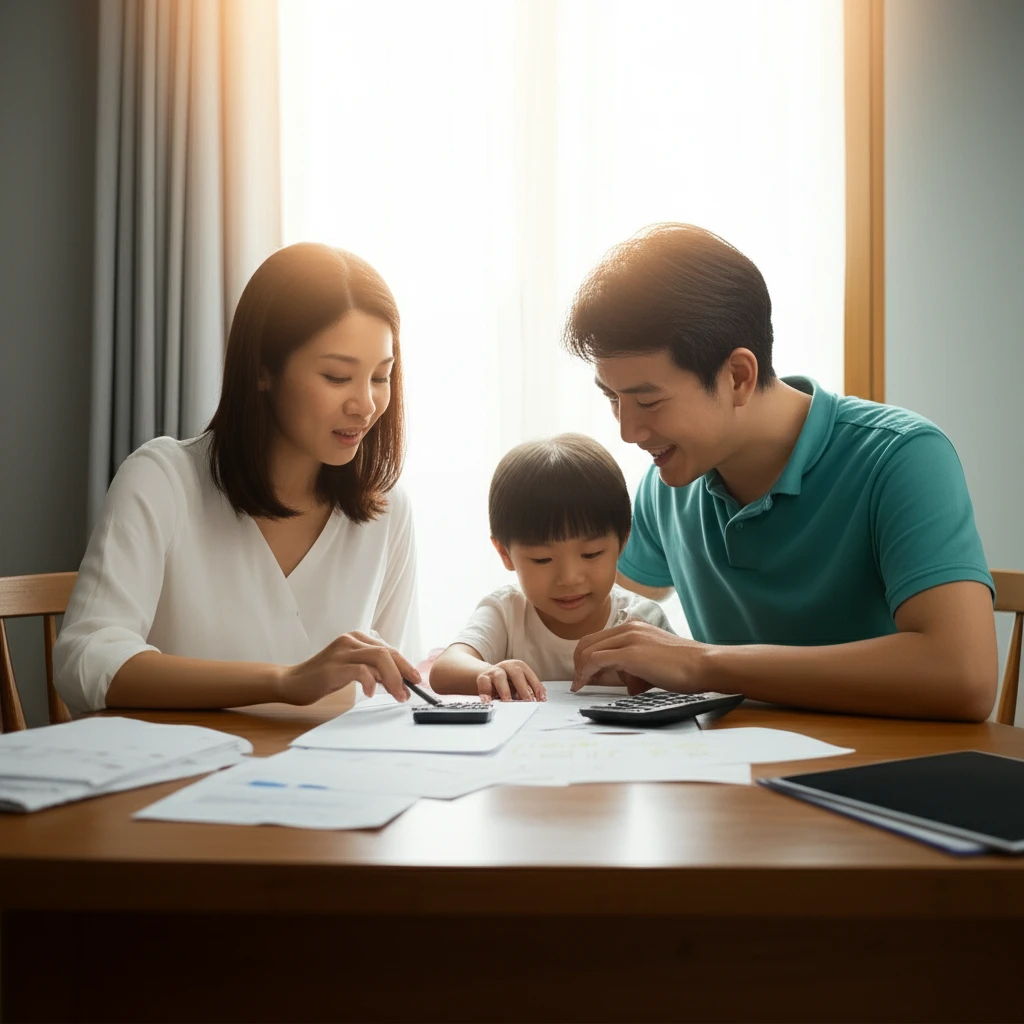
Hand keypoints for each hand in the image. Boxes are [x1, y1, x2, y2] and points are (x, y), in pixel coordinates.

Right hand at [279, 631, 419, 704]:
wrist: (292, 682)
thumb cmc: (323, 678)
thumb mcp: (352, 670)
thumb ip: (373, 671)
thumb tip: (399, 681)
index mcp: (357, 638)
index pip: (389, 649)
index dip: (405, 665)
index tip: (415, 680)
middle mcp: (351, 640)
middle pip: (387, 652)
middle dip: (403, 672)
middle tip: (410, 690)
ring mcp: (341, 651)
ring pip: (379, 658)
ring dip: (393, 679)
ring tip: (397, 695)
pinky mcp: (333, 666)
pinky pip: (361, 671)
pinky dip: (371, 682)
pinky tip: (371, 693)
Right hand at [476, 660, 546, 701]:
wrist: (485, 678)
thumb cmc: (505, 683)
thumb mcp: (517, 686)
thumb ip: (526, 692)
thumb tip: (537, 702)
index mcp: (518, 667)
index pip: (529, 675)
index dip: (536, 686)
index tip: (541, 698)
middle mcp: (506, 666)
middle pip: (516, 673)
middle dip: (523, 688)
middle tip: (528, 701)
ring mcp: (494, 671)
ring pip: (499, 676)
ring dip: (505, 690)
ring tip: (508, 701)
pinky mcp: (482, 677)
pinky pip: (483, 682)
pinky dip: (485, 692)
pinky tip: (488, 700)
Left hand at [571, 621, 708, 693]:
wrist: (703, 665)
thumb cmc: (683, 668)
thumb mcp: (651, 661)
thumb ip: (633, 665)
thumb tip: (618, 678)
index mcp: (633, 627)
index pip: (597, 639)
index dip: (584, 657)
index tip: (583, 675)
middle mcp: (628, 628)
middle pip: (587, 642)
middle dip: (578, 663)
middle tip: (579, 682)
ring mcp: (628, 638)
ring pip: (588, 650)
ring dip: (579, 670)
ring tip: (581, 685)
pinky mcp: (630, 653)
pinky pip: (595, 660)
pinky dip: (584, 673)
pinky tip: (584, 685)